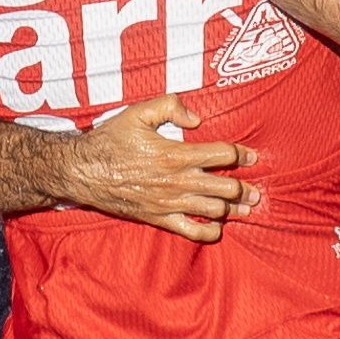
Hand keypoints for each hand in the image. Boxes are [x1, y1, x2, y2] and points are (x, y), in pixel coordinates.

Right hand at [53, 96, 251, 239]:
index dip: (242, 154)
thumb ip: (170, 106)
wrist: (83, 171)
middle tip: (256, 189)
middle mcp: (177, 181)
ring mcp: (169, 202)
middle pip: (225, 186)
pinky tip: (217, 228)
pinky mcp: (159, 218)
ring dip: (234, 209)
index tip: (252, 156)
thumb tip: (196, 118)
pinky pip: (190, 230)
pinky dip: (208, 231)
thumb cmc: (110, 139)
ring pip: (213, 209)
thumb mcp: (138, 112)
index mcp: (176, 153)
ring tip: (247, 207)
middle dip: (245, 187)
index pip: (221, 154)